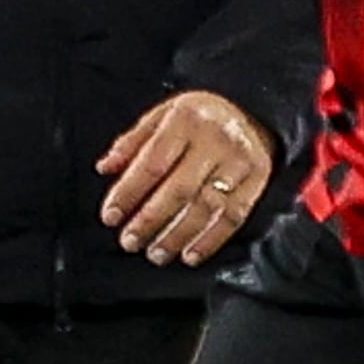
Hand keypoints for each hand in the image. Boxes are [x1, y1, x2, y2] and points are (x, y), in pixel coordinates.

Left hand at [100, 89, 273, 264]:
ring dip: (177, 236)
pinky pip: (233, 216)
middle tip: (130, 242)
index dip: (128, 193)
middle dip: (150, 221)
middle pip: (178, 189)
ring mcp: (239, 161)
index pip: (152, 163)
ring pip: (205, 207)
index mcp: (186, 119)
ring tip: (156, 253)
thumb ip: (132, 142)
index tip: (111, 216)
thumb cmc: (199, 117)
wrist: (252, 109)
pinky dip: (210, 240)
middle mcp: (215, 139)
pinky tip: (190, 255)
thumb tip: (105, 168)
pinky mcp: (258, 179)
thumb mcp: (162, 115)